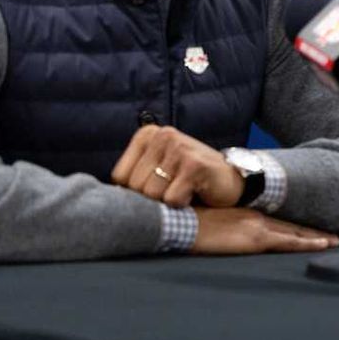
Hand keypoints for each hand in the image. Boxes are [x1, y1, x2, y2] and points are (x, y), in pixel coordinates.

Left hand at [112, 125, 244, 208]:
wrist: (233, 179)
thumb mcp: (158, 168)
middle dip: (153, 198)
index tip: (158, 186)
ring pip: (152, 195)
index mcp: (147, 134)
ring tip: (185, 189)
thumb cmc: (190, 179)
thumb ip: (134, 176)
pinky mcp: (194, 165)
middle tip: (174, 189)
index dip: (136, 192)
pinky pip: (173, 200)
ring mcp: (179, 148)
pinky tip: (196, 193)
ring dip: (169, 202)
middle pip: (135, 187)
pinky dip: (184, 205)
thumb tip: (105, 201)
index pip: (120, 177)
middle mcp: (163, 135)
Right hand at [191, 208, 338, 254]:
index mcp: (244, 214)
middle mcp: (256, 218)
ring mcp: (258, 227)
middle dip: (311, 232)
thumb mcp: (206, 224)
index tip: (309, 230)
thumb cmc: (186, 223)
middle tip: (332, 238)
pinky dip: (308, 244)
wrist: (178, 220)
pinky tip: (323, 245)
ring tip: (334, 242)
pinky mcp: (256, 239)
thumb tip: (218, 235)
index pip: (275, 222)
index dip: (294, 226)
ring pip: (295, 234)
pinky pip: (289, 243)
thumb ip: (218, 228)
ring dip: (315, 238)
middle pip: (290, 227)